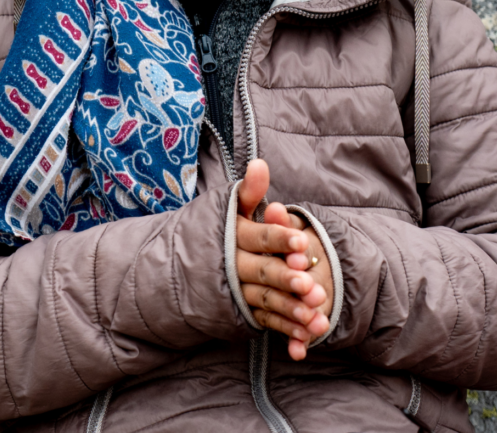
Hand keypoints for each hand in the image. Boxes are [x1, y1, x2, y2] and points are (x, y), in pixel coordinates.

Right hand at [235, 159, 332, 360]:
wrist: (180, 266)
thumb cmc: (220, 229)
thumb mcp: (231, 207)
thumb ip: (249, 190)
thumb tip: (260, 162)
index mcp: (234, 236)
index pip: (259, 236)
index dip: (281, 238)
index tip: (303, 240)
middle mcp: (233, 264)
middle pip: (262, 271)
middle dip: (287, 277)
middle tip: (311, 282)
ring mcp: (237, 291)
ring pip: (265, 300)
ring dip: (290, 309)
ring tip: (316, 315)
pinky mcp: (242, 312)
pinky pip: (265, 321)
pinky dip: (285, 329)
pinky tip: (306, 333)